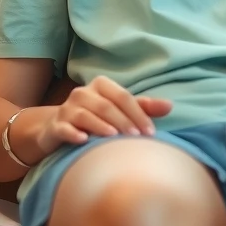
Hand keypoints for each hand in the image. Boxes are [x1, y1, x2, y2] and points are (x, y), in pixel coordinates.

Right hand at [34, 76, 172, 152]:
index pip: (123, 96)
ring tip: (115, 138)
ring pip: (85, 115)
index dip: (138, 113)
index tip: (151, 132)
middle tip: (137, 138)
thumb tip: (170, 105)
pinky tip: (83, 140)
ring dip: (101, 126)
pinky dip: (73, 133)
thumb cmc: (97, 118)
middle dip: (123, 121)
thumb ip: (143, 107)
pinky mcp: (55, 125)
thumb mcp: (119, 110)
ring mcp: (67, 109)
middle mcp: (82, 93)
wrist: (59, 128)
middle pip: (106, 106)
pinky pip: (64, 128)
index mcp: (101, 86)